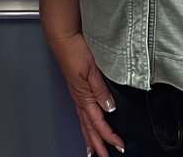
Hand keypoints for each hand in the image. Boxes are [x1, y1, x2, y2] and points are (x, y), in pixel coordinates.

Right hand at [50, 31, 123, 156]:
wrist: (63, 38)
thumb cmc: (75, 50)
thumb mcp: (92, 70)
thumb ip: (101, 89)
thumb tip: (110, 108)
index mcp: (84, 96)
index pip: (98, 122)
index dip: (109, 136)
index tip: (119, 145)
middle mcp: (80, 98)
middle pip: (89, 128)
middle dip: (98, 144)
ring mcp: (77, 94)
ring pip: (84, 122)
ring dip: (90, 138)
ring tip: (93, 150)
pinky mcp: (76, 88)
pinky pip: (81, 113)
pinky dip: (85, 124)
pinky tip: (88, 125)